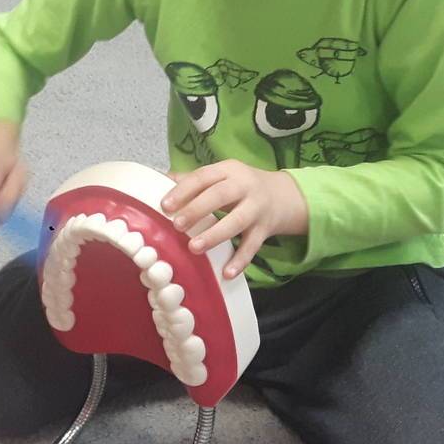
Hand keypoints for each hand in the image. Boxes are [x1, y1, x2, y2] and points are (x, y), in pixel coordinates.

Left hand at [161, 161, 308, 278]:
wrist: (285, 196)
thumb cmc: (241, 186)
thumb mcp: (222, 176)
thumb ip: (194, 180)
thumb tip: (158, 181)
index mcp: (228, 170)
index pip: (203, 176)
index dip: (184, 190)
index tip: (165, 205)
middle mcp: (245, 186)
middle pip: (220, 196)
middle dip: (197, 210)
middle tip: (177, 225)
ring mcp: (257, 208)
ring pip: (237, 221)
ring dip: (215, 235)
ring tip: (194, 247)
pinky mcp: (265, 229)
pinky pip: (253, 246)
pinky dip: (240, 260)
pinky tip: (227, 273)